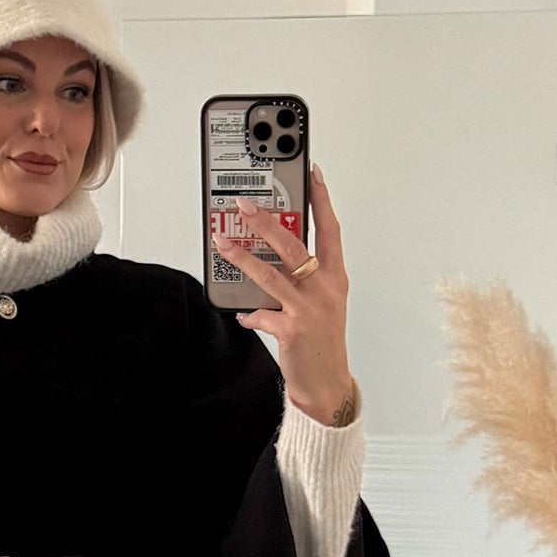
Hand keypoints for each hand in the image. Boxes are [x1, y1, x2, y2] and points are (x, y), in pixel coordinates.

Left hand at [211, 164, 355, 424]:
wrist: (328, 384)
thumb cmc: (322, 342)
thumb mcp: (321, 304)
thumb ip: (300, 281)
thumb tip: (267, 265)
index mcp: (334, 277)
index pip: (329, 230)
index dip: (321, 200)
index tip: (311, 172)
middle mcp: (324, 288)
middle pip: (293, 245)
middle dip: (266, 222)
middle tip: (244, 205)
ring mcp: (308, 308)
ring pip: (270, 274)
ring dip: (242, 257)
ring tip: (222, 243)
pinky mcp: (291, 328)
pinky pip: (261, 313)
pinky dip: (249, 313)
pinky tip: (243, 314)